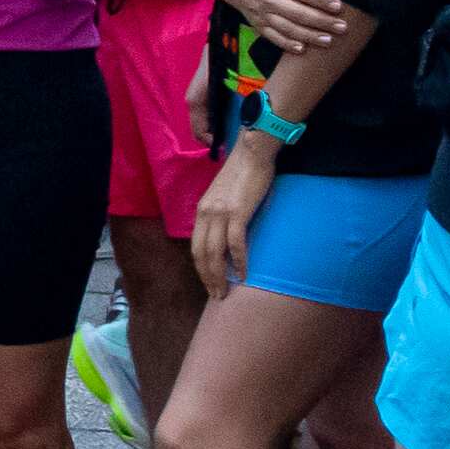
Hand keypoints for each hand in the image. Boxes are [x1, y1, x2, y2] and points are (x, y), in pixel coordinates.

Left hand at [190, 134, 271, 295]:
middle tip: (217, 295)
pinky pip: (236, 243)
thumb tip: (225, 235)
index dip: (201, 268)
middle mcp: (206, 213)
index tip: (209, 282)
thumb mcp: (223, 196)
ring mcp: (220, 213)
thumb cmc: (243, 174)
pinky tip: (244, 274)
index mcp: (202, 211)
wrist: (252, 153)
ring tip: (226, 291)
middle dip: (208, 278)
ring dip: (219, 276)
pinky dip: (240, 261)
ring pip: (215, 253)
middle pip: (202, 254)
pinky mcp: (238, 212)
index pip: (196, 247)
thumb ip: (220, 214)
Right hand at [207, 0, 348, 50]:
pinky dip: (287, 44)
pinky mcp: (257, 24)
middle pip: (298, 13)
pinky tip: (302, 49)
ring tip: (329, 40)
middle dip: (322, 21)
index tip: (338, 6)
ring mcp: (262, 14)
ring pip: (288, 28)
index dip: (320, 0)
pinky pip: (273, 37)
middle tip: (342, 27)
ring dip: (309, 36)